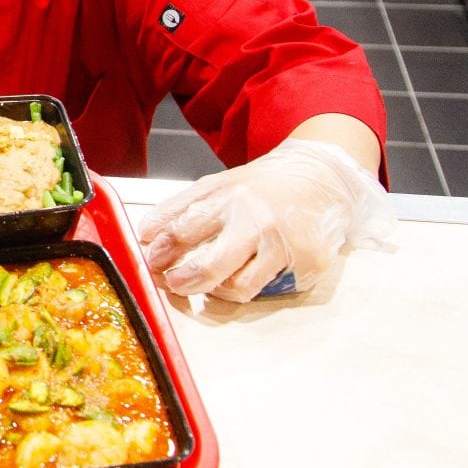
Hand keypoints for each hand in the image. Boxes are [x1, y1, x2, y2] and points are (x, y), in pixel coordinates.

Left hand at [134, 140, 391, 301]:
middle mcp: (258, 221)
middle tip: (174, 283)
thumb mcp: (219, 184)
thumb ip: (180, 207)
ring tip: (215, 279)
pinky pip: (270, 289)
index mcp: (231, 198)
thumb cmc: (265, 185)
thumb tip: (145, 233)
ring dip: (218, 289)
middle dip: (184, 282)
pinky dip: (256, 283)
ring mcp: (285, 245)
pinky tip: (256, 268)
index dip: (162, 251)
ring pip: (239, 288)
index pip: (184, 230)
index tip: (152, 261)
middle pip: (211, 267)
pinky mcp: (308, 264)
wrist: (322, 178)